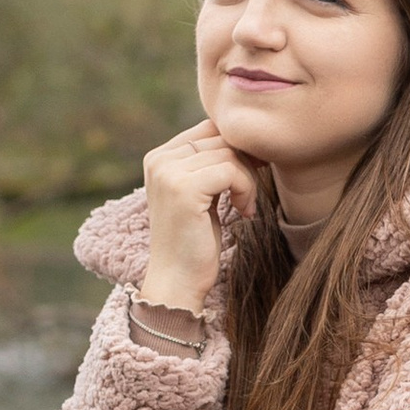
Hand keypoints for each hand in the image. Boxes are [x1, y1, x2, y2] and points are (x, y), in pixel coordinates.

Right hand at [140, 121, 257, 314]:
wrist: (177, 281)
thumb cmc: (195, 241)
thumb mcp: (201, 194)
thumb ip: (210, 163)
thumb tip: (247, 136)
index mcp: (159, 157)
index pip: (209, 128)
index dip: (237, 147)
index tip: (251, 173)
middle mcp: (159, 159)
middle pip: (221, 137)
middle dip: (246, 163)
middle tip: (250, 193)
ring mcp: (168, 172)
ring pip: (229, 153)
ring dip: (248, 180)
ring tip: (244, 207)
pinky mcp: (183, 188)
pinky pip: (231, 171)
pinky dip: (246, 190)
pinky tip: (243, 212)